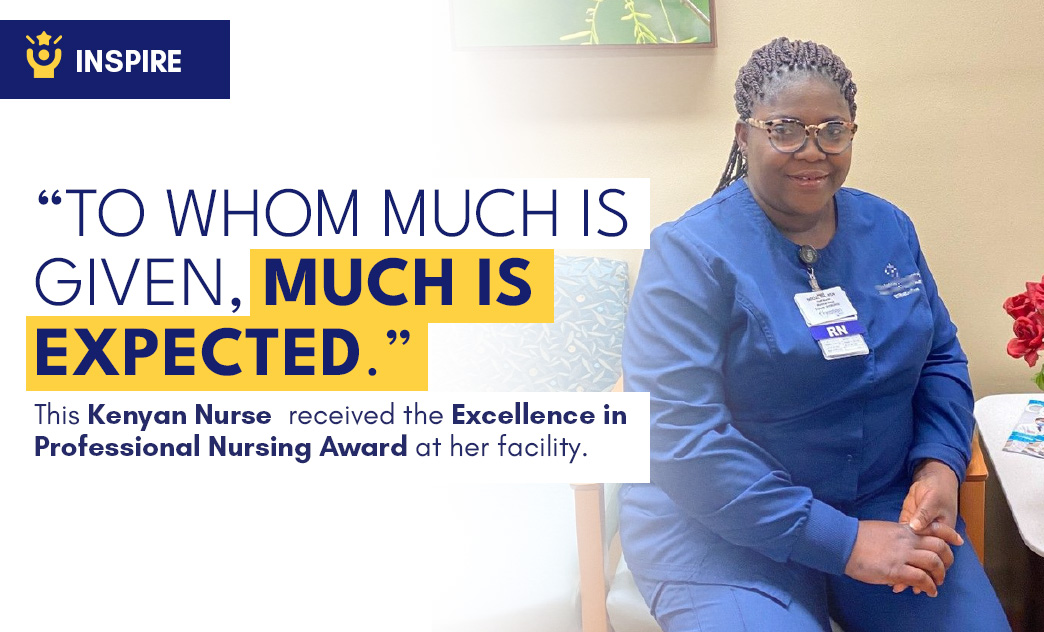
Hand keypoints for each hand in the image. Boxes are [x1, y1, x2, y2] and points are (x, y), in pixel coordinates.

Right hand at [844, 520, 954, 596]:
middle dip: (947, 560)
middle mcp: (908, 540)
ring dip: (940, 575)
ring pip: (934, 563)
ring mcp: (903, 555)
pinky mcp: (896, 570)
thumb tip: (904, 551)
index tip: (958, 540)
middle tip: (944, 569)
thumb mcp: (883, 531)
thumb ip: (898, 539)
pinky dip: (929, 586)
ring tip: (936, 583)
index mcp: (904, 529)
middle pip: (939, 547)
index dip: (950, 534)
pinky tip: (927, 591)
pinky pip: (921, 578)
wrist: (843, 542)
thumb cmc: (858, 537)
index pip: (934, 528)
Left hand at [892, 459, 962, 593]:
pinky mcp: (907, 525)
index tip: (926, 583)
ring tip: (900, 586)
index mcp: (941, 532)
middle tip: (910, 588)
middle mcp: (930, 536)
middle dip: (919, 575)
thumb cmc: (937, 489)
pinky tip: (892, 566)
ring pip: (915, 555)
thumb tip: (915, 527)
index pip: (937, 556)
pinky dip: (900, 556)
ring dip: (909, 568)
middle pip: (926, 559)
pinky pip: (905, 545)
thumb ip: (924, 514)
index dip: (931, 570)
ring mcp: (918, 531)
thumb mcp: (932, 501)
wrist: (931, 476)